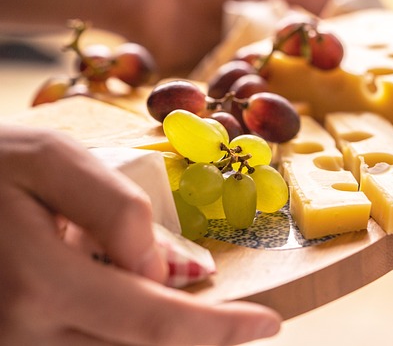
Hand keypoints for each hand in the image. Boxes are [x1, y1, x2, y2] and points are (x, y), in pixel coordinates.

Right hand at [0, 124, 280, 344]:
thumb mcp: (48, 162)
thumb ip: (112, 211)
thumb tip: (160, 269)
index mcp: (39, 285)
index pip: (156, 325)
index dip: (220, 331)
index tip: (269, 322)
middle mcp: (25, 334)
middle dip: (202, 339)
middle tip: (242, 320)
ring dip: (165, 337)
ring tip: (195, 312)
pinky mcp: (12, 344)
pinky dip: (125, 333)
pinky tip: (141, 299)